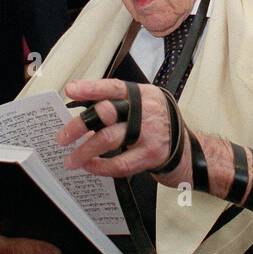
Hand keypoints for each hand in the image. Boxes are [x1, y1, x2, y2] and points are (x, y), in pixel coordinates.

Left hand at [58, 80, 182, 180]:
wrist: (190, 152)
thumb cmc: (160, 128)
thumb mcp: (144, 109)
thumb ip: (119, 106)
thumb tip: (83, 111)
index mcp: (143, 95)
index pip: (114, 87)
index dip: (91, 88)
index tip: (71, 90)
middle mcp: (147, 110)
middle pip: (106, 112)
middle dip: (79, 125)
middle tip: (62, 137)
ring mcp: (150, 133)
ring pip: (108, 139)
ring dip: (84, 150)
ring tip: (71, 159)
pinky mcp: (151, 155)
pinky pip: (119, 163)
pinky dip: (100, 166)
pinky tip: (90, 166)